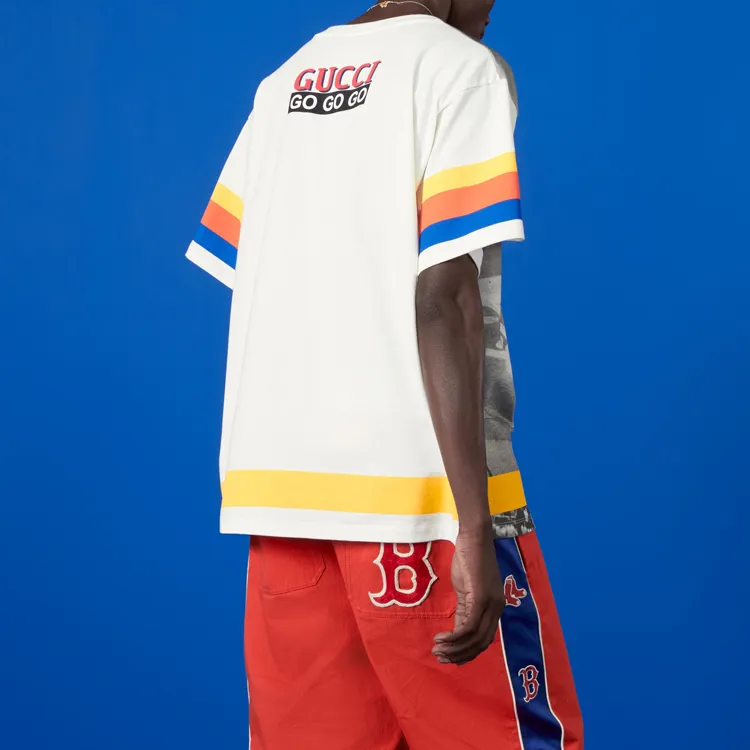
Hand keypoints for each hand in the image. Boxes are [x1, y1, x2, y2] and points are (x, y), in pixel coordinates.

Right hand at [432, 525, 504, 665]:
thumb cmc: (469, 559)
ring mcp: (490, 605)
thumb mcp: (467, 589)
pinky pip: (468, 626)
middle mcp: (497, 609)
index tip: (451, 658)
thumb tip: (458, 630)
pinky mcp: (480, 598)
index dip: (468, 653)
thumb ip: (465, 608)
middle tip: (441, 657)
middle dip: (460, 655)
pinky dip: (454, 637)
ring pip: (474, 639)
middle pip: (481, 644)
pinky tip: (441, 638)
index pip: (485, 640)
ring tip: (437, 650)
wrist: (473, 538)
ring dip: (454, 649)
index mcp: (496, 608)